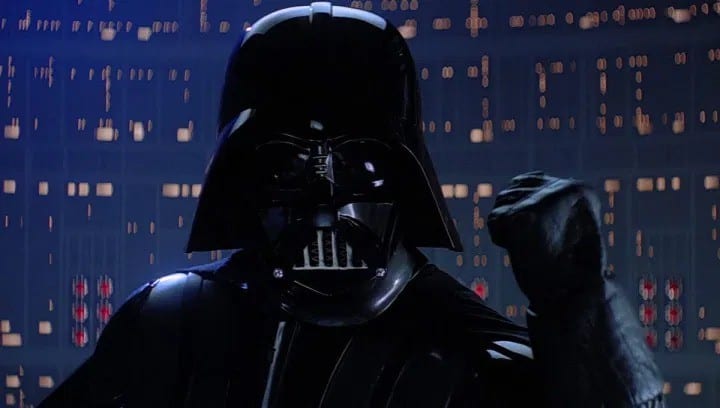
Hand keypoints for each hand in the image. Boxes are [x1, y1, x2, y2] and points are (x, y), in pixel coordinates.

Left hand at [487, 172, 605, 310]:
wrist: (569, 293)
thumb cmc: (568, 267)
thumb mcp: (566, 225)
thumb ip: (549, 203)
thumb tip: (520, 185)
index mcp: (579, 189)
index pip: (532, 178)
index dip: (523, 203)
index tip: (534, 228)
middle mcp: (563, 188)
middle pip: (513, 189)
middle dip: (512, 213)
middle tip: (529, 240)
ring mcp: (542, 200)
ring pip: (502, 202)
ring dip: (505, 225)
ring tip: (526, 245)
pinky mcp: (523, 215)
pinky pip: (495, 219)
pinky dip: (499, 235)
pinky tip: (517, 248)